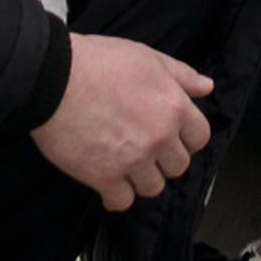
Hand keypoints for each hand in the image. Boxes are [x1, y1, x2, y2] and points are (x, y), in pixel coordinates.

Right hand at [31, 34, 214, 210]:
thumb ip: (181, 75)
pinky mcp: (104, 177)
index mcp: (173, 107)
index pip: (200, 138)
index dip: (186, 137)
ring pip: (153, 188)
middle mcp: (159, 137)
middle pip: (178, 166)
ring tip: (126, 164)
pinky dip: (116, 195)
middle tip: (145, 148)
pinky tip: (108, 181)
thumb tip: (206, 87)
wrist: (54, 79)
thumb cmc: (98, 62)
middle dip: (164, 159)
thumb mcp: (148, 58)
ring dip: (142, 178)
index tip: (172, 136)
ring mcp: (133, 161)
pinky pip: (122, 202)